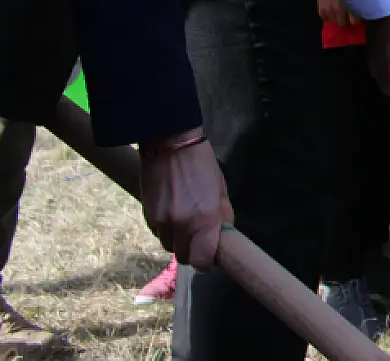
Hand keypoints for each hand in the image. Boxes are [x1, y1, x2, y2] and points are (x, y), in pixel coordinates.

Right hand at [138, 134, 231, 272]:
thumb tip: (223, 236)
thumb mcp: (221, 189)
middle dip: (193, 251)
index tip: (212, 259)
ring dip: (178, 240)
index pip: (202, 260)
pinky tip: (172, 212)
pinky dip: (166, 230)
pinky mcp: (147, 215)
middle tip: (201, 237)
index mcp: (204, 219)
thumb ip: (222, 216)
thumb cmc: (202, 164)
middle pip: (183, 257)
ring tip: (186, 221)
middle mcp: (180, 225)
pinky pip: (158, 233)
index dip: (208, 264)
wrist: (169, 144)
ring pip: (169, 246)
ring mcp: (161, 221)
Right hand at [314, 0, 353, 27]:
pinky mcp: (320, 10)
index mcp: (342, 7)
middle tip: (348, 13)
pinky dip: (328, 16)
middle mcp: (334, 11)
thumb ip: (355, 0)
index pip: (353, 21)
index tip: (357, 15)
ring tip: (339, 11)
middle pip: (342, 23)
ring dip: (337, 18)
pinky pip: (325, 18)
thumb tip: (361, 7)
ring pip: (334, 21)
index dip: (355, 19)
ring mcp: (326, 11)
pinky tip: (330, 9)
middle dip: (345, 19)